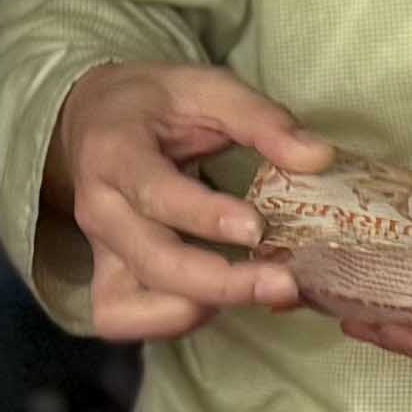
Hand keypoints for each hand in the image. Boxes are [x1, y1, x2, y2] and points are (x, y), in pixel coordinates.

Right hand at [46, 62, 330, 341]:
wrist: (93, 118)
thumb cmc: (156, 103)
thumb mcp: (207, 88)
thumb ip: (261, 120)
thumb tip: (318, 157)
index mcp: (115, 152)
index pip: (156, 193)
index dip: (205, 216)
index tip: (259, 228)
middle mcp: (99, 209)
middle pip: (153, 262)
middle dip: (220, 282)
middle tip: (284, 283)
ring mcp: (99, 250)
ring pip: (130, 305)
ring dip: (197, 309)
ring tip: (259, 292)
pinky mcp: (106, 277)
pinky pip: (122, 320)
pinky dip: (169, 323)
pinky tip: (218, 304)